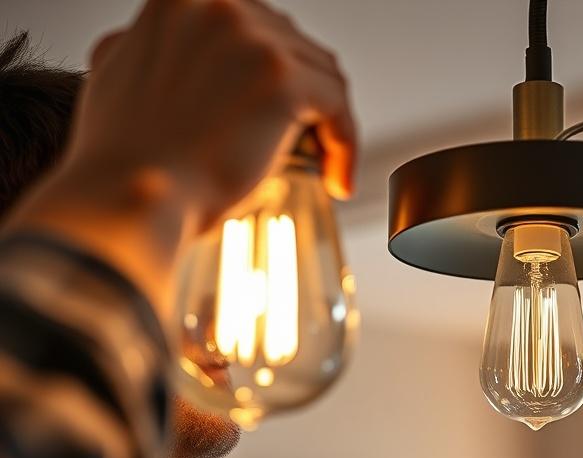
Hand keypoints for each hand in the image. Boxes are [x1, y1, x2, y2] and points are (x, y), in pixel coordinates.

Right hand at [76, 0, 357, 219]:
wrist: (133, 195)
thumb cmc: (128, 157)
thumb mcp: (120, 73)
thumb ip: (157, 51)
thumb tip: (174, 56)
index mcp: (182, 0)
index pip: (258, 28)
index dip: (277, 74)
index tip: (280, 113)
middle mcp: (219, 6)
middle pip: (295, 47)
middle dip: (306, 99)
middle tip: (308, 144)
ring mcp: (253, 39)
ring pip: (323, 75)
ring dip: (330, 123)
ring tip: (324, 166)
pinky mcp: (282, 80)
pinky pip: (338, 108)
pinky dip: (345, 146)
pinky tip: (335, 178)